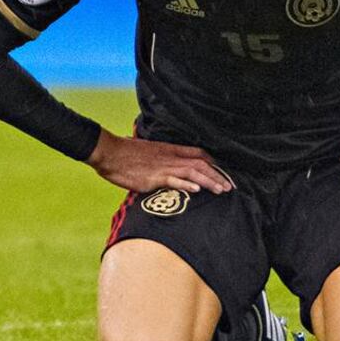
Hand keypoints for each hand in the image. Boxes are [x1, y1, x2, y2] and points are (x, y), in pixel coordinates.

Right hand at [85, 129, 233, 193]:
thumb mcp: (146, 154)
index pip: (198, 153)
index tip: (224, 173)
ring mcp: (163, 167)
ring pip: (192, 172)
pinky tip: (197, 190)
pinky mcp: (153, 177)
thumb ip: (159, 162)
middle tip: (230, 187)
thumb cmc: (124, 155)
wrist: (109, 152)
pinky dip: (187, 184)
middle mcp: (170, 157)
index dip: (213, 163)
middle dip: (217, 175)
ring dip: (209, 181)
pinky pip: (174, 180)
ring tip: (221, 190)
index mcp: (169, 150)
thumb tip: (164, 170)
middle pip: (201, 164)